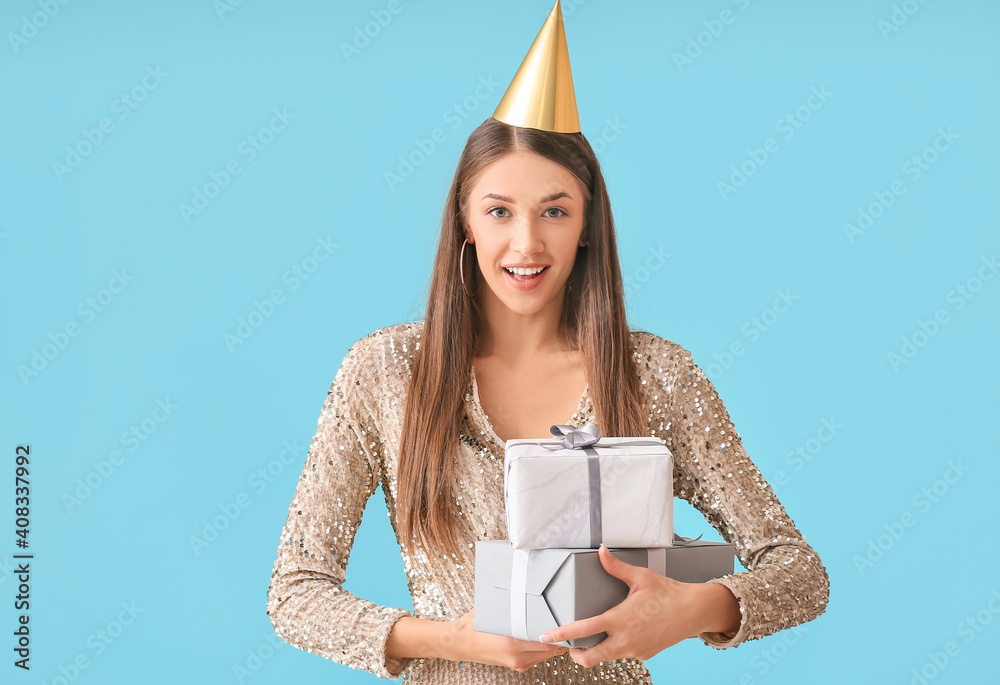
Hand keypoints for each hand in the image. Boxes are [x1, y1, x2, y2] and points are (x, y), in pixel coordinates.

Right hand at [436, 608, 569, 671]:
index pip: (548, 640)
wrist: (459, 643)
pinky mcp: (516, 666)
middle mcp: (517, 656)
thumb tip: (529, 584)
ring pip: (546, 655)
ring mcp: (517, 663)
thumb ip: (513, 602)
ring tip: (561, 627)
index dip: (562, 632)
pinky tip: (546, 635)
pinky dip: (544, 648)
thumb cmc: (474, 624)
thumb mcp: (494, 609)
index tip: (571, 620)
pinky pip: (538, 657)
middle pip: (551, 649)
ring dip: (554, 643)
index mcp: (512, 642)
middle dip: (562, 637)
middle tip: (571, 622)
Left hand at [538, 544, 739, 667]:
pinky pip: (623, 654)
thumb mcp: (640, 577)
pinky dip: (615, 647)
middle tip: (568, 645)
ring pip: (606, 657)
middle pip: (590, 657)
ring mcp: (634, 650)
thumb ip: (616, 567)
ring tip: (589, 639)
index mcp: (620, 619)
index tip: (546, 635)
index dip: (562, 634)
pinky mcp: (643, 655)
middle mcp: (625, 639)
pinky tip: (618, 635)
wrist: (693, 612)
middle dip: (575, 654)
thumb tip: (601, 551)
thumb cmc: (668, 592)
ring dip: (595, 651)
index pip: (584, 629)